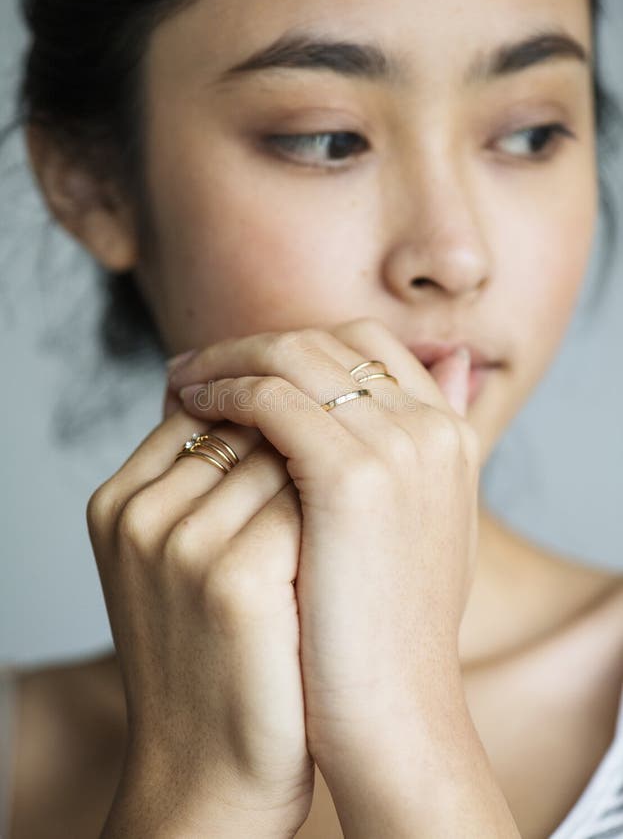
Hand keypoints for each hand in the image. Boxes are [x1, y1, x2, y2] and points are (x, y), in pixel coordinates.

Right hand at [86, 408, 313, 836]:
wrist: (211, 768)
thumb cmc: (210, 656)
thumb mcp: (177, 561)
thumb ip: (203, 484)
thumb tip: (269, 412)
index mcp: (118, 501)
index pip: (202, 411)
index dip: (264, 425)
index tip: (303, 454)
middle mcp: (141, 513)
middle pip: (244, 424)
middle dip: (297, 443)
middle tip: (333, 483)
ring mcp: (183, 544)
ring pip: (283, 453)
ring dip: (324, 472)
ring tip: (343, 517)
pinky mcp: (236, 580)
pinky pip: (308, 503)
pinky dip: (339, 513)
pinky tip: (351, 546)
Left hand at [167, 317, 479, 774]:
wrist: (395, 714)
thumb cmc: (386, 629)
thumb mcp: (409, 527)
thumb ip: (400, 459)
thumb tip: (372, 414)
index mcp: (450, 433)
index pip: (367, 346)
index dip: (298, 346)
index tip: (245, 364)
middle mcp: (432, 426)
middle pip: (329, 340)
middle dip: (256, 343)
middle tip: (201, 363)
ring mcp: (398, 446)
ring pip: (293, 356)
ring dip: (228, 358)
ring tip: (183, 379)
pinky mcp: (353, 475)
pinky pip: (270, 398)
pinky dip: (225, 390)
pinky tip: (191, 406)